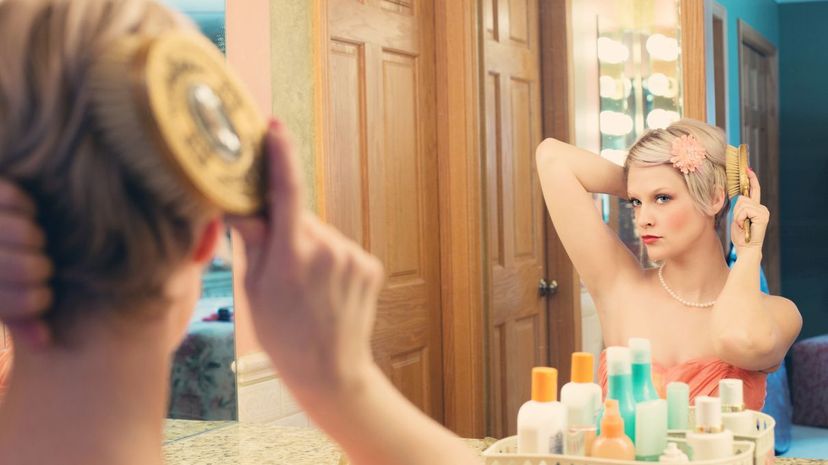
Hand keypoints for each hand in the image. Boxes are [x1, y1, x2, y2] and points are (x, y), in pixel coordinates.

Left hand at [0, 180, 52, 348]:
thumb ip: (14, 319)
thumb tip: (45, 342)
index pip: (17, 303)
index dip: (37, 302)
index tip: (42, 297)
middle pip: (27, 268)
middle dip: (39, 270)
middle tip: (38, 268)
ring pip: (26, 233)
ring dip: (34, 238)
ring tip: (30, 242)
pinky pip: (15, 198)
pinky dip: (26, 207)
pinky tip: (22, 215)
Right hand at [227, 120, 384, 395]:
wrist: (331, 369)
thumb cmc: (284, 335)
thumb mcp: (255, 290)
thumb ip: (253, 241)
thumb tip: (240, 204)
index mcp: (293, 256)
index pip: (286, 193)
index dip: (281, 156)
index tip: (274, 128)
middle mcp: (328, 250)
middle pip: (301, 218)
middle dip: (286, 229)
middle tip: (277, 264)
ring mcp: (354, 257)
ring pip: (321, 234)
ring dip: (309, 247)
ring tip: (304, 287)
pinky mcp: (370, 264)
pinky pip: (341, 249)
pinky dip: (330, 260)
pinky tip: (325, 289)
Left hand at [731, 167, 768, 251]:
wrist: (746, 249)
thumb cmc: (740, 235)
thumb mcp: (737, 217)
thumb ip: (739, 206)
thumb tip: (738, 196)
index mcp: (757, 207)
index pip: (754, 189)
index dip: (751, 179)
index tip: (747, 168)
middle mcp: (762, 208)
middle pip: (742, 197)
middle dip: (736, 210)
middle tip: (739, 222)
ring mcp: (763, 211)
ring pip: (742, 203)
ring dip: (737, 216)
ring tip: (741, 225)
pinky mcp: (762, 215)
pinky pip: (744, 210)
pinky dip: (739, 218)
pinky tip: (743, 226)